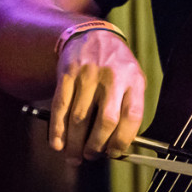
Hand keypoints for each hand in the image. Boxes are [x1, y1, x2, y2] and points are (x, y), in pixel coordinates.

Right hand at [48, 30, 145, 163]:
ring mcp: (88, 74)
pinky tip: (58, 143)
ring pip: (80, 118)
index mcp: (134, 80)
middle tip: (92, 156)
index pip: (132, 116)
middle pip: (106, 121)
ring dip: (75, 143)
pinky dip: (57, 130)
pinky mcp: (67, 73)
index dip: (123, 140)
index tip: (114, 153)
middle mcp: (112, 77)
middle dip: (97, 146)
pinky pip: (61, 107)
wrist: (93, 35)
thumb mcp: (132, 79)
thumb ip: (129, 107)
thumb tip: (118, 146)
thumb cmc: (116, 66)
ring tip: (74, 156)